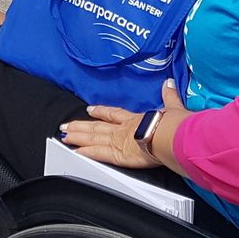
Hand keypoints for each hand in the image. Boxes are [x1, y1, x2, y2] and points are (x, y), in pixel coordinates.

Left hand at [60, 81, 190, 170]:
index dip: (101, 111)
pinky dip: (87, 152)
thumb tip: (168, 83)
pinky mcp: (118, 154)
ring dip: (78, 137)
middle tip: (65, 126)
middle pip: (97, 127)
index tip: (90, 109)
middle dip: (81, 126)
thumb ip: (169, 96)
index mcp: (136, 119)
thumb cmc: (174, 124)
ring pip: (93, 138)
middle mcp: (123, 129)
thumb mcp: (172, 107)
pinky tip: (76, 151)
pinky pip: (99, 153)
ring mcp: (118, 141)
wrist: (172, 135)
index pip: (114, 114)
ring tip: (64, 136)